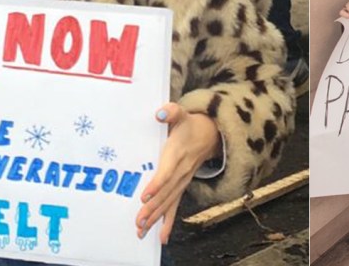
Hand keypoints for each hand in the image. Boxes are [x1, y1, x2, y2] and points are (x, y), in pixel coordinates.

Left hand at [135, 103, 220, 243]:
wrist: (209, 135)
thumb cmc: (188, 125)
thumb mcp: (181, 113)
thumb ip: (171, 111)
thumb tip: (160, 113)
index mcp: (178, 153)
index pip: (167, 171)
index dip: (157, 184)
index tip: (145, 195)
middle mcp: (181, 171)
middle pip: (166, 192)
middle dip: (153, 208)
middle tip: (139, 221)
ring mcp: (182, 181)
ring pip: (169, 202)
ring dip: (156, 218)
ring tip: (142, 230)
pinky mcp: (182, 187)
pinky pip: (175, 206)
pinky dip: (168, 222)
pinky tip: (161, 237)